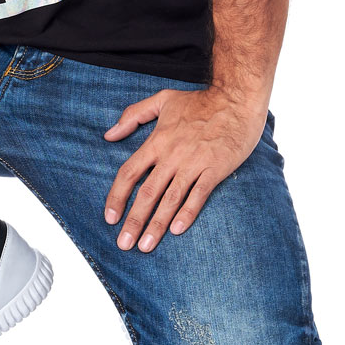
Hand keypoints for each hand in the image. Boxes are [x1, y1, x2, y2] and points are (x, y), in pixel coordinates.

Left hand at [102, 87, 267, 251]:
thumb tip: (109, 134)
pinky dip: (188, 212)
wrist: (236, 98)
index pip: (129, 172)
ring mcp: (194, 162)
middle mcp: (172, 154)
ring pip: (170, 198)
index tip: (109, 217)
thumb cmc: (199, 101)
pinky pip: (199, 194)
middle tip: (123, 244)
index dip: (117, 196)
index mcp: (157, 141)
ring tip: (145, 246)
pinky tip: (177, 230)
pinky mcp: (215, 168)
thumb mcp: (162, 100)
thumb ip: (133, 115)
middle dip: (133, 220)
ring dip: (157, 224)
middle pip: (147, 192)